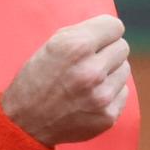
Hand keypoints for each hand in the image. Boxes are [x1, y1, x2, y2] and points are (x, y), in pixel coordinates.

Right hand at [0, 15, 130, 145]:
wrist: (25, 122)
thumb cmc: (38, 78)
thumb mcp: (52, 46)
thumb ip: (84, 33)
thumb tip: (115, 29)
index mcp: (75, 47)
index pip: (115, 26)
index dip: (105, 32)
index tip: (98, 39)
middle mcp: (91, 71)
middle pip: (122, 47)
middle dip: (107, 51)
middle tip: (88, 61)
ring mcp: (101, 96)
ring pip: (124, 69)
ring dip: (109, 72)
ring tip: (87, 80)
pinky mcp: (108, 115)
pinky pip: (123, 92)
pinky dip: (110, 93)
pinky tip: (89, 97)